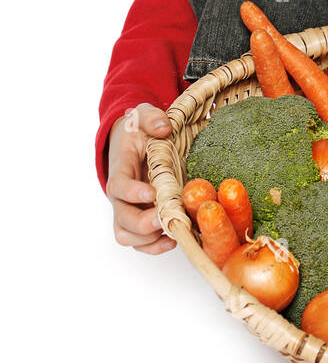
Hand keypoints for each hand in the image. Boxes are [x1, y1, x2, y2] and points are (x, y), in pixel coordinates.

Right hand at [106, 104, 176, 254]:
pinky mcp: (139, 219)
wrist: (133, 141)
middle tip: (163, 218)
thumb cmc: (137, 130)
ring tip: (171, 232)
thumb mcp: (143, 115)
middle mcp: (121, 195)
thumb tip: (163, 128)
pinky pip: (140, 243)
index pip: (118, 186)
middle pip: (121, 219)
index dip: (132, 193)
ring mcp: (128, 210)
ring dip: (148, 239)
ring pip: (127, 235)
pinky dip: (154, 247)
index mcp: (121, 169)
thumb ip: (152, 118)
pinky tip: (172, 240)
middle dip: (142, 223)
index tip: (151, 192)